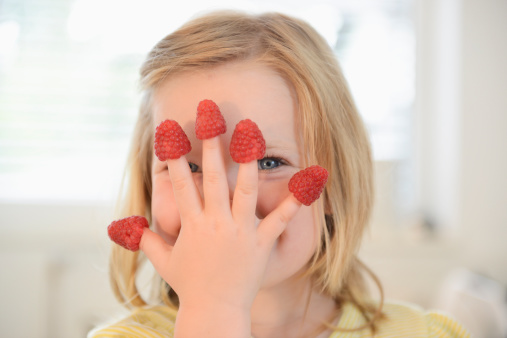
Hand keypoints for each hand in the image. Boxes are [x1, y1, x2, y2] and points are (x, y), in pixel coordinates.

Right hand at [140, 136, 300, 334]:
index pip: (180, 184)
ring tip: (251, 133)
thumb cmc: (189, 285)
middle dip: (211, 146)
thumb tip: (126, 227)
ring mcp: (241, 232)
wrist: (215, 311)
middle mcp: (216, 223)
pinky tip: (308, 180)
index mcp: (192, 225)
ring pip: (245, 190)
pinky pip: (279, 220)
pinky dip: (293, 201)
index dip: (174, 157)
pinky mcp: (262, 243)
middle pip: (212, 178)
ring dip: (247, 161)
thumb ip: (147, 241)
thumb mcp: (164, 262)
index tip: (171, 133)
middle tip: (211, 118)